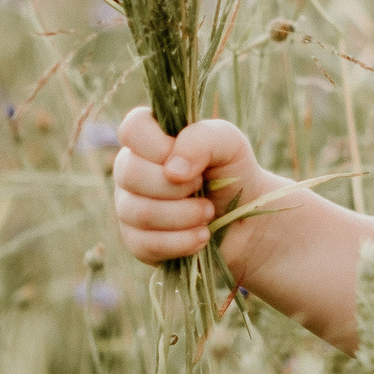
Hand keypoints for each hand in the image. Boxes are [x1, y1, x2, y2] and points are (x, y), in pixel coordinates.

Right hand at [112, 107, 260, 265]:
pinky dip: (182, 241)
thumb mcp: (228, 143)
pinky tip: (202, 235)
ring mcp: (129, 206)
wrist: (244, 218)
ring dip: (184, 215)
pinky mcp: (136, 241)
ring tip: (208, 213)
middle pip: (130, 173)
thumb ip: (201, 139)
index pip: (131, 129)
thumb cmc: (232, 171)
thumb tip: (172, 170)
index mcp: (148, 138)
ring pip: (140, 212)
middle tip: (203, 187)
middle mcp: (130, 169)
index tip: (189, 160)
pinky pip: (146, 244)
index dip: (158, 146)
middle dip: (176, 186)